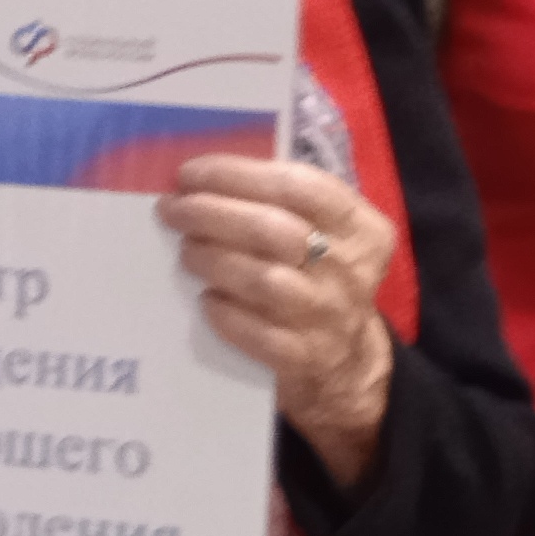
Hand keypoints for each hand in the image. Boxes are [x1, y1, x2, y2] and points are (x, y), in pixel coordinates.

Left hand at [161, 153, 395, 490]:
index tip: (190, 173)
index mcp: (361, 227)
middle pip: (273, 230)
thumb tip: (204, 180)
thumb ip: (283, 204)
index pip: (297, 185)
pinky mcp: (304, 357)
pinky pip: (255, 333)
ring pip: (262, 280)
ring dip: (212, 259)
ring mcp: (329, 316)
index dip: (236, 174)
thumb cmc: (320, 279)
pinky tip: (206, 300)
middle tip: (173, 209)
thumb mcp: (327, 236)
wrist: (346, 361)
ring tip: (186, 250)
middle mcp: (351, 270)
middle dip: (211, 213)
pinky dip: (224, 312)